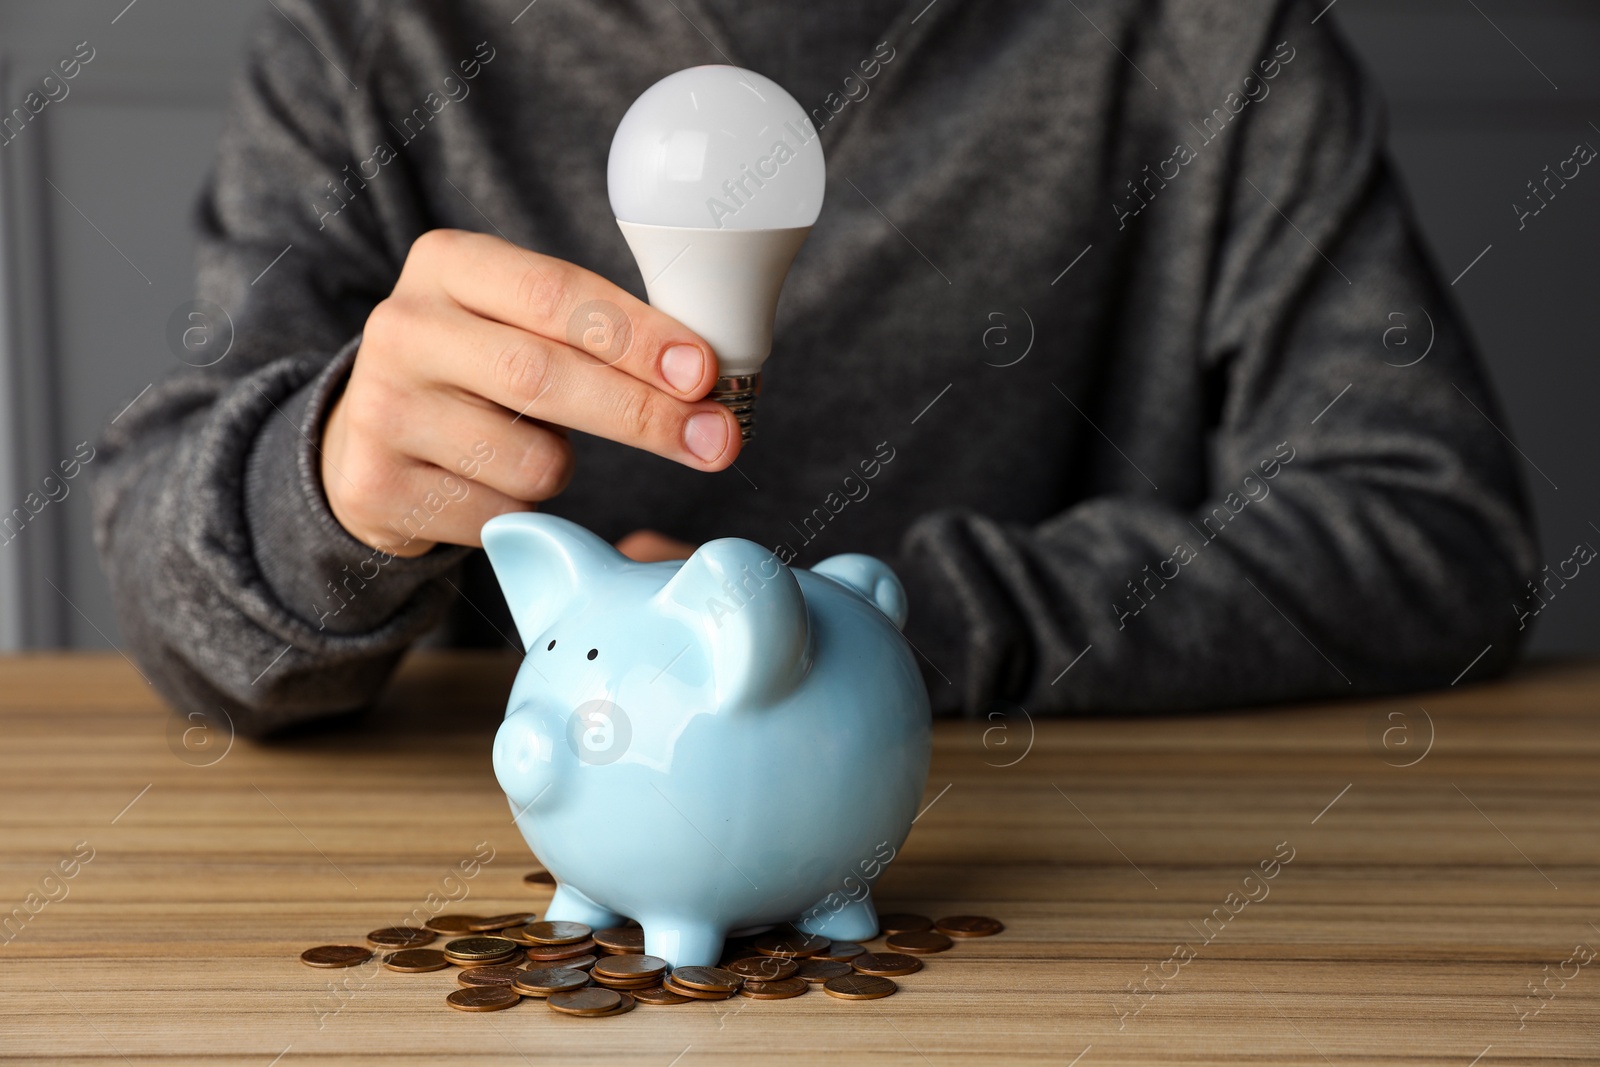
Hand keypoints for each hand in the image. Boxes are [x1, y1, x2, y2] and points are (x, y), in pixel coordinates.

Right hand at [320, 229, 740, 556]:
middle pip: (545, 376)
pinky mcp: (377, 487)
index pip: (554, 293)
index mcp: (446, 263)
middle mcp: (403, 328)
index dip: (638, 336)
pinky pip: (501, 514)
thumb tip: (706, 384)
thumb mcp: (518, 319)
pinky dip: (524, 507)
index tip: (704, 372)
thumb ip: (597, 332)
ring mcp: (381, 410)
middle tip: (714, 439)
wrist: (368, 436)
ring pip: (531, 460)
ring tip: (536, 447)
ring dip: (565, 467)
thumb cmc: (479, 370)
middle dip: (643, 414)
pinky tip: (491, 483)